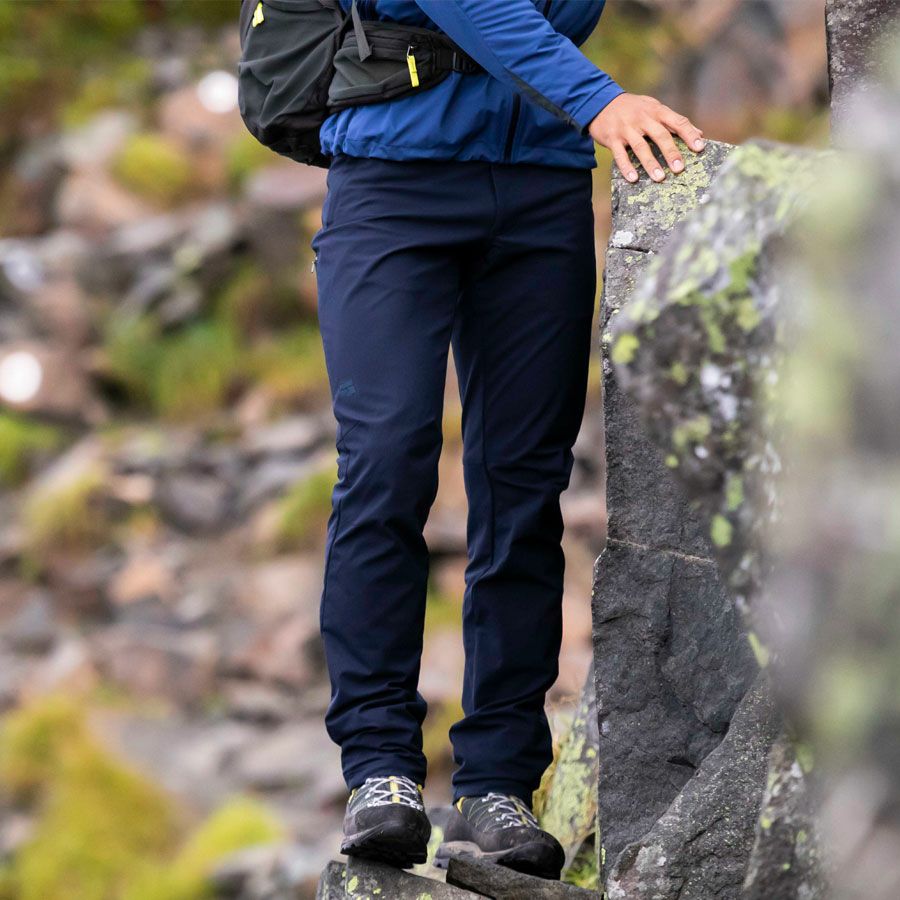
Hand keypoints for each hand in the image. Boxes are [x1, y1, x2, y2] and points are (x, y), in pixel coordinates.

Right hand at [588, 93, 704, 182]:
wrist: (601, 102)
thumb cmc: (634, 109)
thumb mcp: (655, 108)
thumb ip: (674, 121)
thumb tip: (700, 133)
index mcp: (657, 111)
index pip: (678, 121)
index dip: (689, 134)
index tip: (700, 147)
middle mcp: (643, 118)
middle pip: (660, 135)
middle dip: (671, 152)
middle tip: (679, 169)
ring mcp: (627, 128)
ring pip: (641, 147)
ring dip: (650, 163)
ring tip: (659, 178)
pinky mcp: (612, 138)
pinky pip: (620, 155)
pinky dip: (626, 167)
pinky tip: (633, 178)